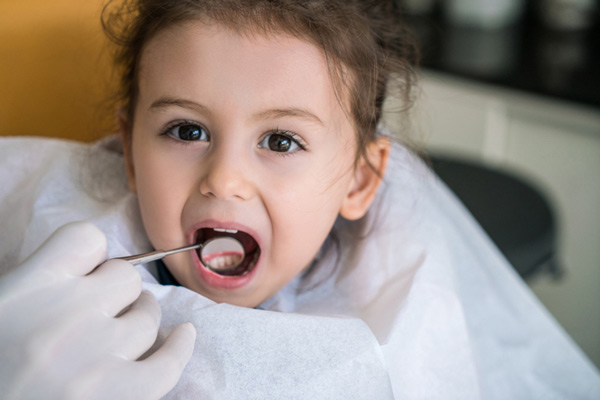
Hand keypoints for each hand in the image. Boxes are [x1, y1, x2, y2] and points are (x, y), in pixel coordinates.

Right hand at [0, 222, 195, 398]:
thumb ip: (37, 285)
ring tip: (121, 335)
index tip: (87, 273)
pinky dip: (179, 348)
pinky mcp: (117, 396)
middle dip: (116, 291)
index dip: (90, 256)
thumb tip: (87, 270)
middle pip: (124, 276)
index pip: (85, 238)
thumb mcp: (0, 312)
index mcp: (27, 289)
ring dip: (139, 320)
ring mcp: (94, 357)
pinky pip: (167, 363)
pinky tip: (182, 337)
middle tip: (101, 311)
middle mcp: (64, 315)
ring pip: (147, 316)